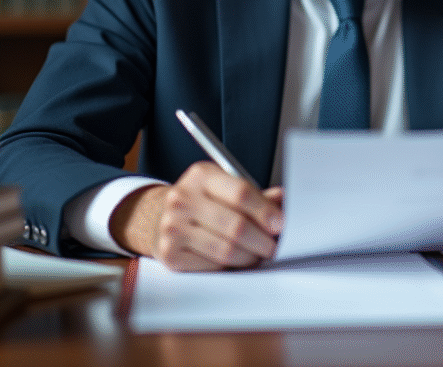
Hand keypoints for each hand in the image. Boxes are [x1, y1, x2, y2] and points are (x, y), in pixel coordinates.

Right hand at [111, 162, 283, 270]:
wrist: (158, 216)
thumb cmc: (201, 201)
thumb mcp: (225, 187)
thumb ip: (255, 195)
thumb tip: (284, 202)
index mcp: (201, 175)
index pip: (241, 193)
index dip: (265, 212)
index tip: (280, 225)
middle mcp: (182, 198)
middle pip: (236, 226)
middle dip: (263, 241)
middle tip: (274, 247)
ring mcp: (172, 227)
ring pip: (226, 250)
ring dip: (249, 257)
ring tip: (257, 254)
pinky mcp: (170, 254)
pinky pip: (212, 266)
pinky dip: (230, 267)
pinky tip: (235, 260)